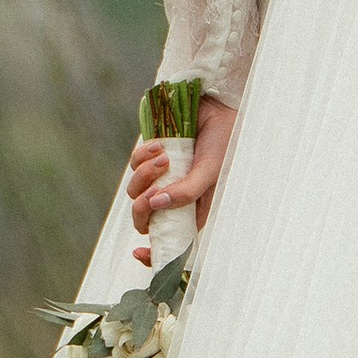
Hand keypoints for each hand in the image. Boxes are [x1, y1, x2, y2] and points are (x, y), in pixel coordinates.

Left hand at [129, 100, 237, 262]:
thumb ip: (187, 192)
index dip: (154, 252)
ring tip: (165, 155)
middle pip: (145, 218)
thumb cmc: (223, 141)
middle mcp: (175, 196)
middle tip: (152, 193)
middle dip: (143, 209)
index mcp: (193, 209)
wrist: (215, 104)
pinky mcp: (150, 157)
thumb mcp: (210, 171)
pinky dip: (142, 156)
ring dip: (145, 175)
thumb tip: (156, 204)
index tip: (140, 253)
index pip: (171, 240)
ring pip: (136, 191)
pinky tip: (159, 144)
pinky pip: (134, 165)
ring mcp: (161, 177)